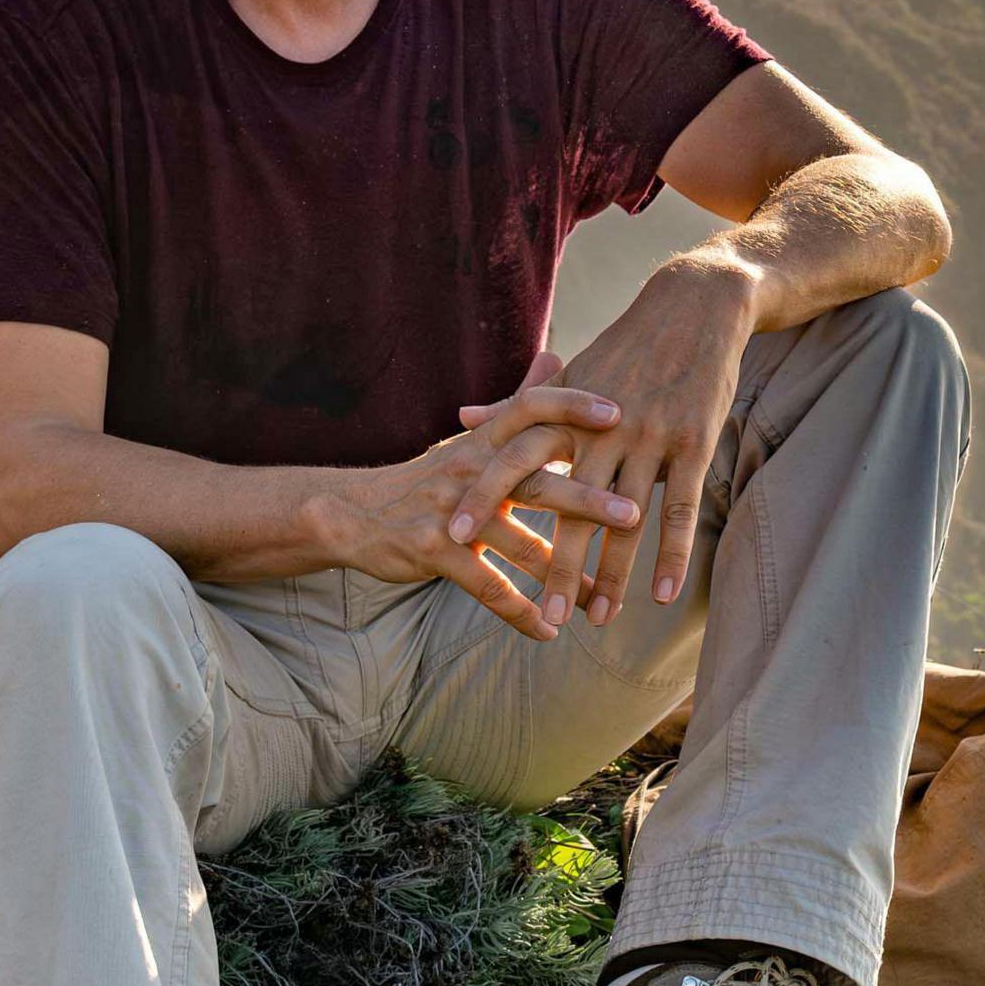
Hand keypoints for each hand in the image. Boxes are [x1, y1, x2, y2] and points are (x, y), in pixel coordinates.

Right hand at [338, 349, 638, 639]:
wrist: (349, 513)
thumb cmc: (427, 478)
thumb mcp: (472, 438)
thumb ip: (518, 402)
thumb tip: (556, 354)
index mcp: (484, 439)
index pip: (531, 409)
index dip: (573, 406)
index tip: (620, 413)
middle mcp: (471, 470)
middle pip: (538, 483)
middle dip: (588, 500)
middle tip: (635, 514)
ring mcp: (453, 514)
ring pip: (520, 545)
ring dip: (566, 576)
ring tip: (603, 597)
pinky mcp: (435, 553)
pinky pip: (488, 587)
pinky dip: (521, 612)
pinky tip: (548, 631)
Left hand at [452, 257, 755, 631]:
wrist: (695, 307)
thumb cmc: (627, 345)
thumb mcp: (571, 373)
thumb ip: (518, 405)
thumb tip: (463, 418)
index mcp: (565, 411)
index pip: (513, 459)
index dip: (484, 498)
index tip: (455, 540)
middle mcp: (602, 428)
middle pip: (569, 505)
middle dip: (555, 562)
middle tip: (542, 613)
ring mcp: (649, 437)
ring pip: (626, 519)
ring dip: (614, 574)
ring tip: (602, 620)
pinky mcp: (692, 443)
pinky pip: (680, 509)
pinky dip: (671, 556)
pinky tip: (662, 596)